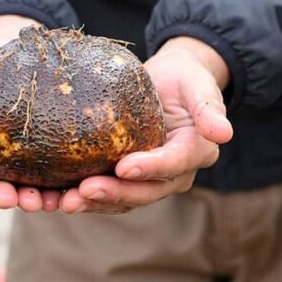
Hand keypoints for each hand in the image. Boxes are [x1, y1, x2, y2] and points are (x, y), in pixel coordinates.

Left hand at [57, 36, 233, 213]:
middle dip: (115, 194)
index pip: (173, 164)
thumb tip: (224, 133)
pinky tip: (57, 197)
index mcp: (196, 151)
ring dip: (95, 203)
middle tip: (83, 192)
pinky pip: (109, 192)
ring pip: (125, 199)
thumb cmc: (183, 79)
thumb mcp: (197, 84)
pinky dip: (85, 196)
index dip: (150, 168)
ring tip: (64, 202)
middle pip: (146, 191)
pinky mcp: (128, 176)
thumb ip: (208, 106)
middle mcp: (175, 173)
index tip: (123, 168)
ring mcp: (150, 178)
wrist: (168, 82)